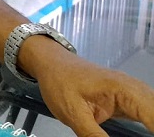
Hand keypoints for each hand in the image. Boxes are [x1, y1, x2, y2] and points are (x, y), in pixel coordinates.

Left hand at [35, 51, 153, 136]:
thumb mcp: (72, 113)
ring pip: (153, 110)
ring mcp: (130, 93)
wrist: (50, 63)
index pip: (153, 113)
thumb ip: (93, 136)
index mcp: (122, 89)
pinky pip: (147, 112)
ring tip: (149, 135)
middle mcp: (132, 88)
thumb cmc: (59, 82)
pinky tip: (148, 130)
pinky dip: (150, 122)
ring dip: (153, 124)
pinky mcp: (126, 100)